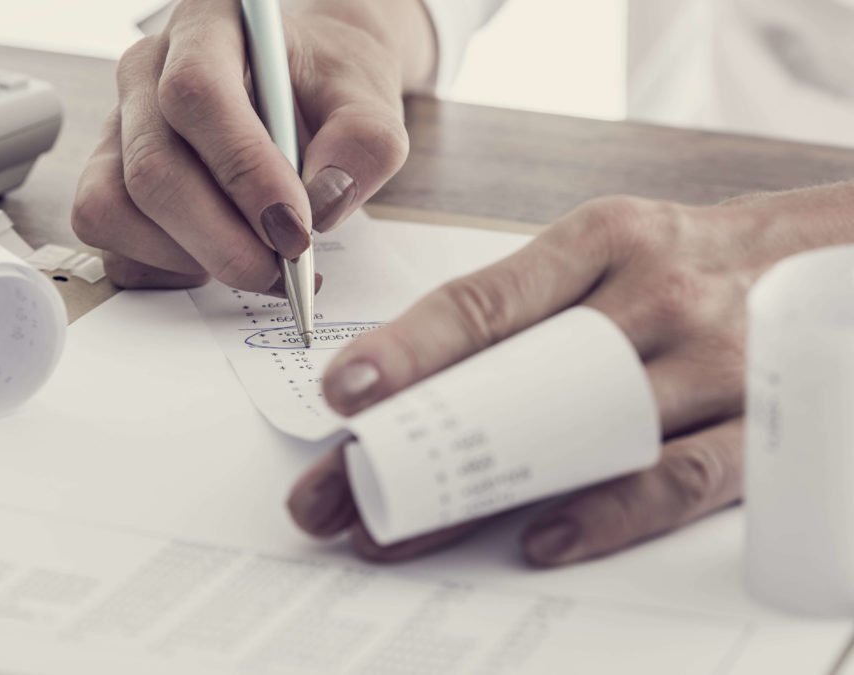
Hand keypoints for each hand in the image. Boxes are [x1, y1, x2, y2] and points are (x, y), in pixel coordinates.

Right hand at [71, 0, 434, 291]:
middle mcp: (146, 73)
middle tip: (283, 269)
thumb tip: (324, 202)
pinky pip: (111, 236)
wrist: (305, 91)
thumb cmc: (328, 87)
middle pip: (152, 167)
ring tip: (256, 259)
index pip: (197, 94)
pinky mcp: (107, 179)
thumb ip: (364, 142)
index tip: (294, 228)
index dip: (243, 172)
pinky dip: (164, 267)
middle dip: (221, 240)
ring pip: (115, 207)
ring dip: (191, 256)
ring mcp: (118, 129)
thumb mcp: (369, 98)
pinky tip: (216, 258)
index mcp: (206, 26)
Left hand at [287, 183, 853, 564]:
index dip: (409, 348)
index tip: (343, 395)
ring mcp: (711, 360)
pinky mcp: (755, 420)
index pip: (486, 299)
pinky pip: (676, 478)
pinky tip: (540, 539)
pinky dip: (606, 514)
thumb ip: (525, 305)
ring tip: (405, 534)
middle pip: (518, 378)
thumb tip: (414, 381)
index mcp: (600, 241)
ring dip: (483, 494)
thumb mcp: (603, 252)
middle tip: (336, 497)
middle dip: (416, 446)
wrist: (816, 258)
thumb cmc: (681, 261)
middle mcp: (654, 294)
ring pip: (584, 434)